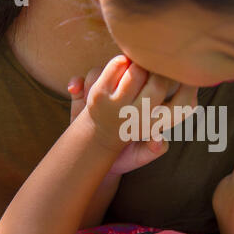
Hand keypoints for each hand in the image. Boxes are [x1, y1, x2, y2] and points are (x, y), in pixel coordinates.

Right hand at [69, 56, 197, 173]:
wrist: (100, 162)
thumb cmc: (127, 157)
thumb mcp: (141, 156)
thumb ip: (154, 150)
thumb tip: (159, 140)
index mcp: (143, 103)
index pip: (147, 81)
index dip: (142, 80)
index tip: (136, 93)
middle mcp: (124, 93)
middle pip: (123, 70)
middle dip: (117, 77)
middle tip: (113, 95)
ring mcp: (104, 94)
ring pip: (101, 72)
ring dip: (95, 79)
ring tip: (90, 96)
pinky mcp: (84, 98)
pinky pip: (80, 82)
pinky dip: (76, 83)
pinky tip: (74, 91)